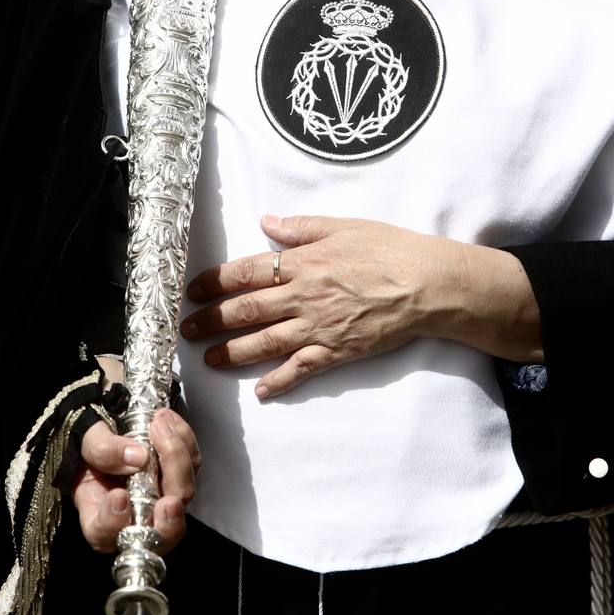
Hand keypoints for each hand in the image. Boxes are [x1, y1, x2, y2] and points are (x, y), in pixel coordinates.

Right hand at [71, 358, 200, 553]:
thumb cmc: (89, 438)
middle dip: (170, 519)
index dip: (113, 523)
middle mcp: (135, 514)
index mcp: (100, 515)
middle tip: (169, 501)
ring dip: (176, 457)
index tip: (117, 495)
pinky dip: (183, 439)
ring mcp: (162, 497)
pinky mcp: (180, 476)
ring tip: (158, 422)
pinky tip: (165, 419)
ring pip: (182, 493)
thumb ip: (102, 449)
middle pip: (160, 531)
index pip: (105, 535)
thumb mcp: (83, 438)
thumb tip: (137, 457)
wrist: (109, 419)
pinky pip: (191, 463)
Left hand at [180, 214, 541, 398]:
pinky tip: (261, 391)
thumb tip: (265, 223)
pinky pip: (301, 369)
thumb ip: (301, 228)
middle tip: (186, 330)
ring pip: (265, 342)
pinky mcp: (338, 351)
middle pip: (246, 310)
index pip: (246, 272)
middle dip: (211, 321)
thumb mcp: (344, 226)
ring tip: (209, 359)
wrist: (428, 284)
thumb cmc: (390, 249)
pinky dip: (279, 381)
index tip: (192, 290)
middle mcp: (304, 296)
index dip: (214, 282)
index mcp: (303, 262)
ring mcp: (319, 327)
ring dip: (232, 352)